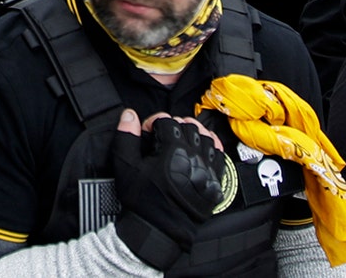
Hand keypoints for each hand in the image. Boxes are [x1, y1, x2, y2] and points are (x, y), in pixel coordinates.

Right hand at [113, 111, 224, 269]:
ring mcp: (207, 170)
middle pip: (189, 126)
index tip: (147, 130)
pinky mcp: (215, 182)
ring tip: (182, 139)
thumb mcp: (125, 166)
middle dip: (174, 124)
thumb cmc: (143, 200)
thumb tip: (129, 115)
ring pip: (208, 138)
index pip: (167, 120)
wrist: (159, 230)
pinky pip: (220, 157)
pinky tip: (202, 149)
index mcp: (172, 151)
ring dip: (194, 133)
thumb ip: (126, 136)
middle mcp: (194, 157)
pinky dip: (212, 147)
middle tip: (163, 133)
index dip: (154, 121)